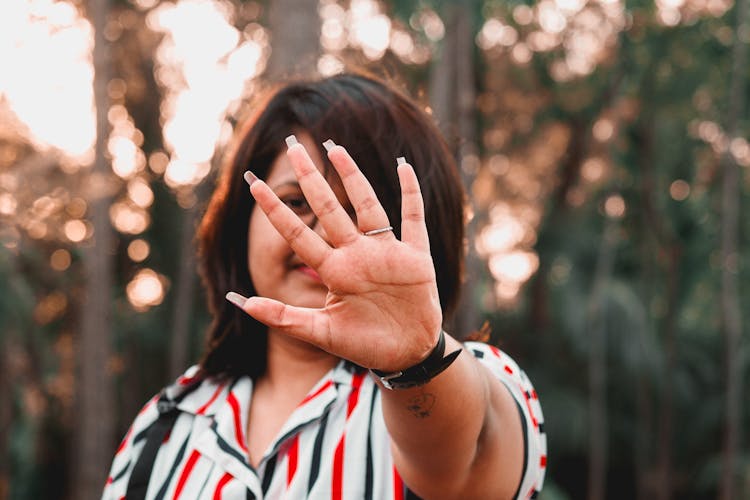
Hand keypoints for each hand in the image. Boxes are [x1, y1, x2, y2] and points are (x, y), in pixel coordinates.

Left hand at [228, 137, 442, 371]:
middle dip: (311, 177)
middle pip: (329, 208)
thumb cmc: (364, 344)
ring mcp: (385, 253)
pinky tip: (402, 166)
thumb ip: (282, 318)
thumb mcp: (320, 333)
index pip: (298, 233)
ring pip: (367, 205)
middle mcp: (356, 255)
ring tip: (335, 148)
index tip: (253, 182)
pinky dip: (411, 193)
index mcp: (334, 271)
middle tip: (293, 146)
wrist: (405, 354)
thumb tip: (239, 301)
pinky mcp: (415, 258)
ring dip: (353, 176)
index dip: (276, 209)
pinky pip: (413, 219)